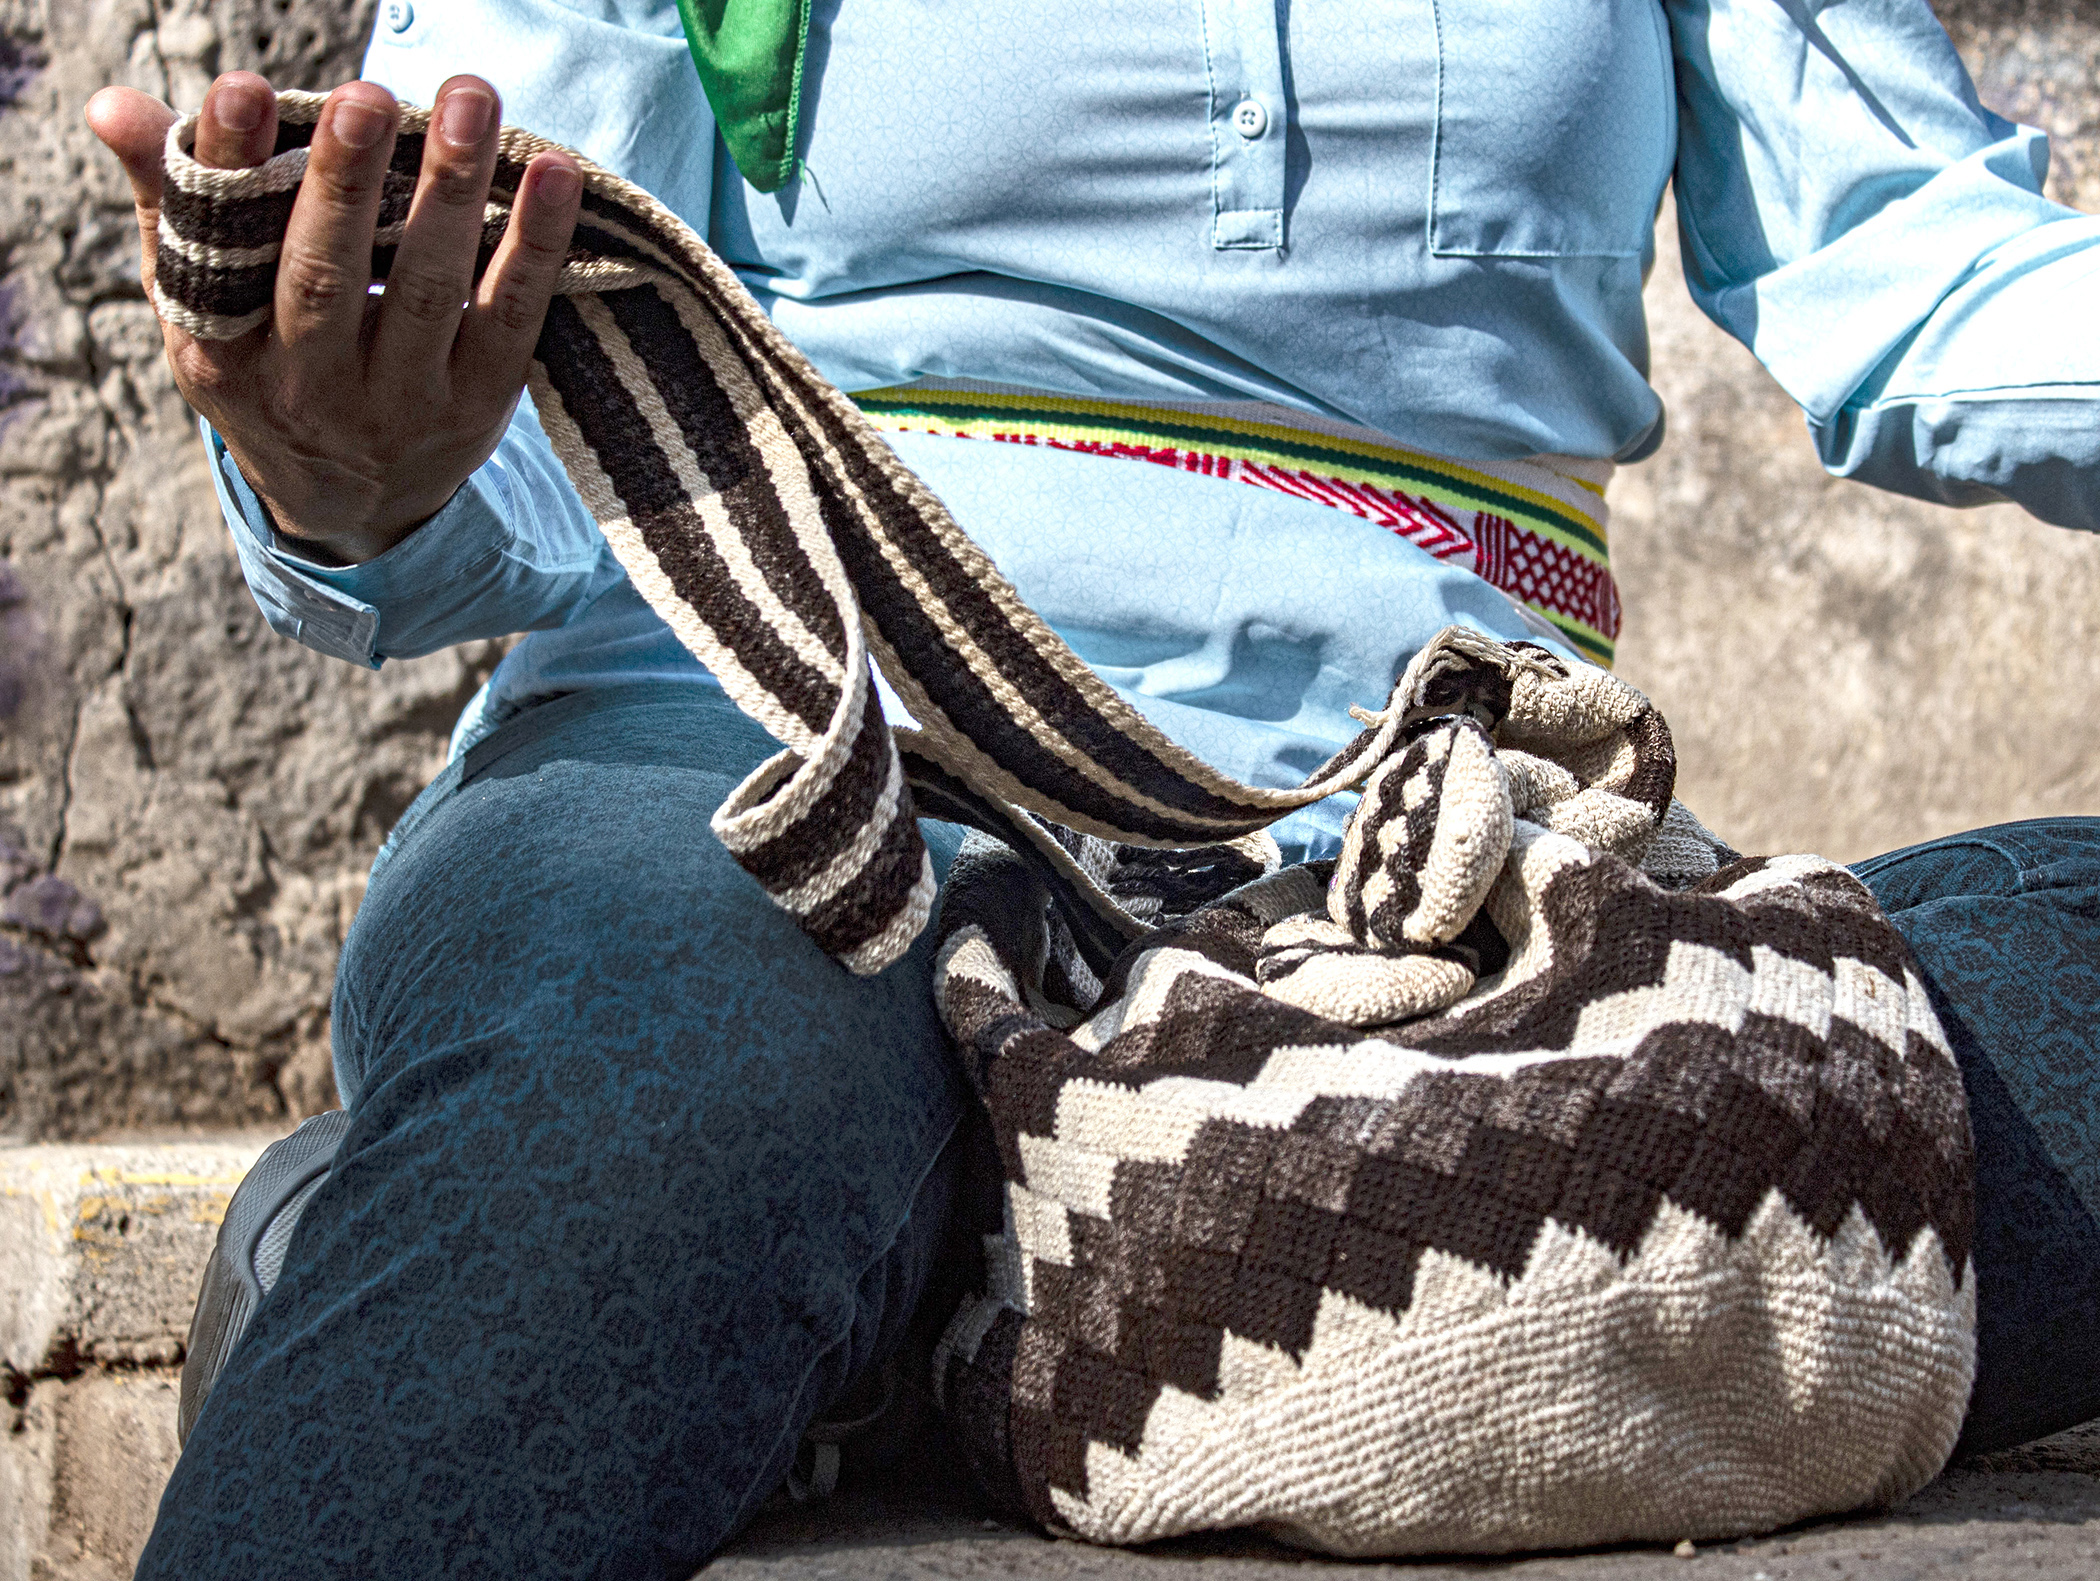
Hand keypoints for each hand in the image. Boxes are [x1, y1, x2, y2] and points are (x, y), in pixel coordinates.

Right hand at [85, 72, 582, 564]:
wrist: (354, 502)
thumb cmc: (270, 369)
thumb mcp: (205, 307)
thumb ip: (174, 202)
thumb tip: (116, 105)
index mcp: (225, 354)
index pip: (221, 255)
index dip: (230, 168)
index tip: (241, 90)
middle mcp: (310, 387)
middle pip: (326, 277)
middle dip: (346, 181)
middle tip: (368, 96)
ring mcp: (402, 401)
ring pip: (429, 294)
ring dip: (453, 192)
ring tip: (469, 101)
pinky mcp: (478, 404)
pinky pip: (513, 318)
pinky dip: (536, 244)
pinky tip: (554, 175)